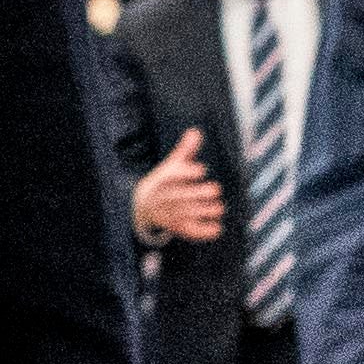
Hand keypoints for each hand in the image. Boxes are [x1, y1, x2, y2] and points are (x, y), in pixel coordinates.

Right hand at [133, 129, 223, 244]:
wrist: (144, 206)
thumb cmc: (165, 182)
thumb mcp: (172, 165)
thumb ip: (185, 150)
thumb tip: (196, 131)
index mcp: (163, 180)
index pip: (172, 177)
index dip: (186, 173)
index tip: (201, 170)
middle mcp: (165, 198)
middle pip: (180, 197)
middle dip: (198, 194)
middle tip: (215, 190)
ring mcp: (170, 214)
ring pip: (186, 215)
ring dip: (204, 212)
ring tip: (219, 208)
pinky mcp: (177, 228)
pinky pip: (189, 232)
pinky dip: (202, 232)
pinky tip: (217, 229)